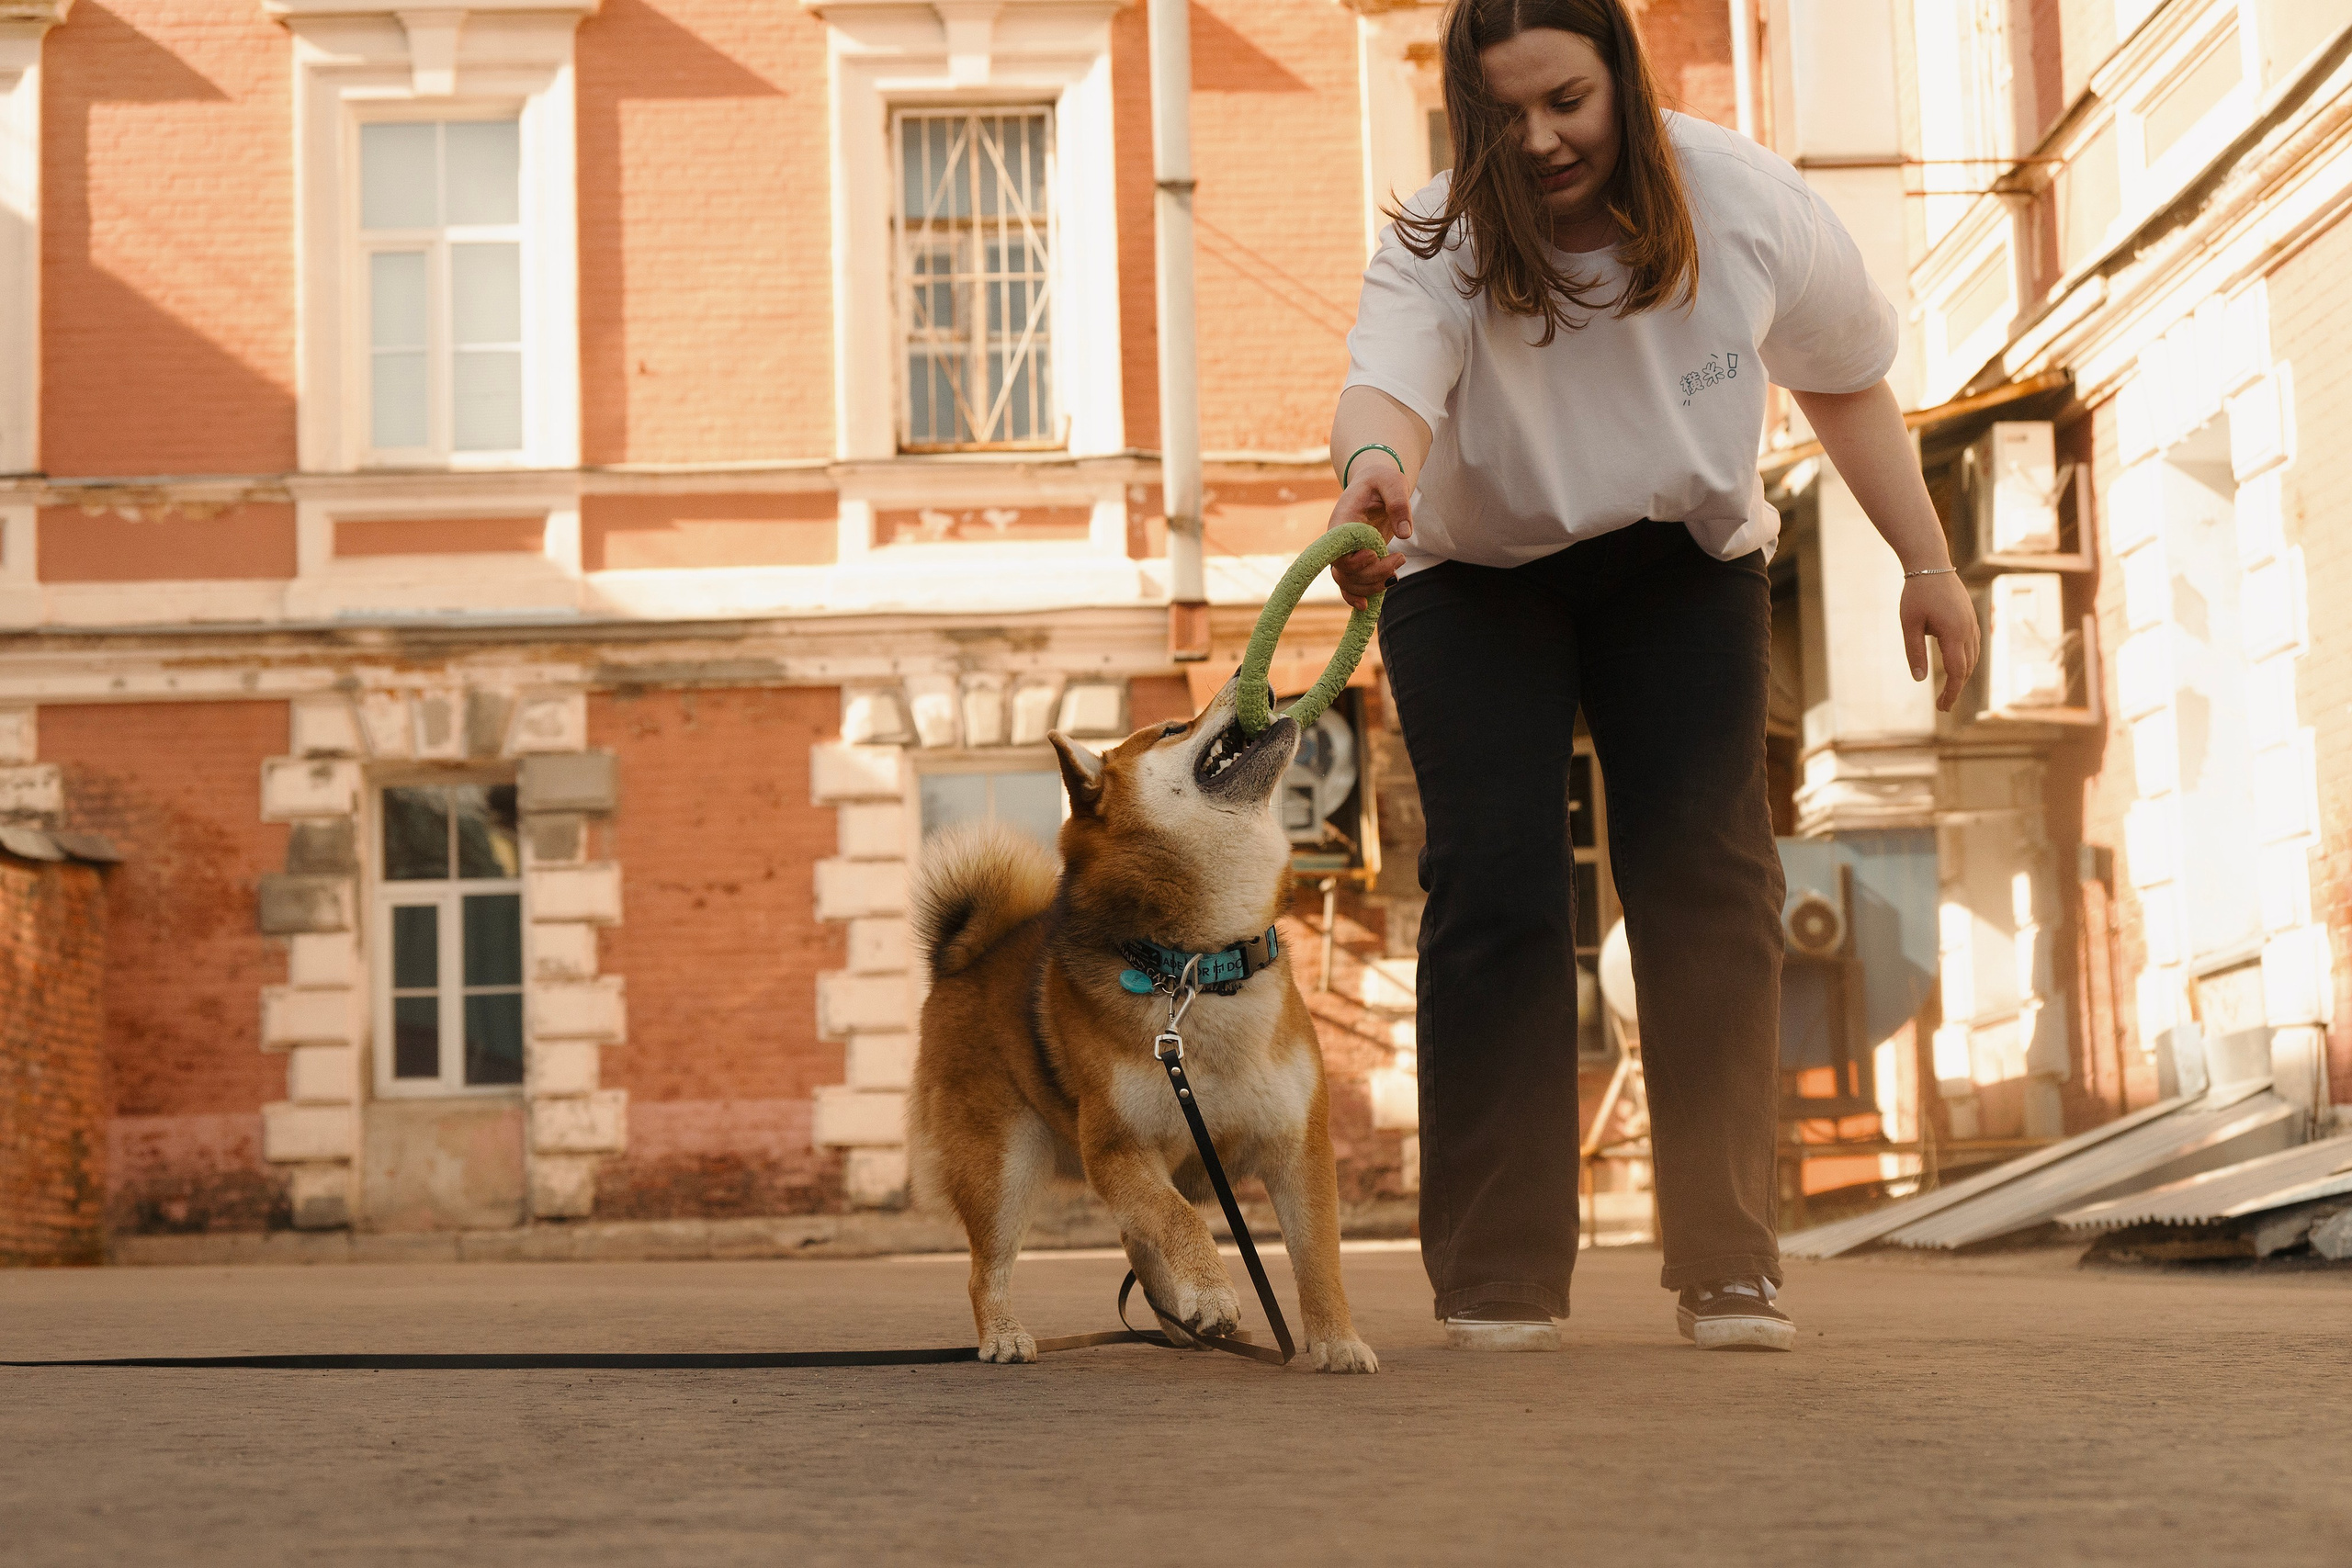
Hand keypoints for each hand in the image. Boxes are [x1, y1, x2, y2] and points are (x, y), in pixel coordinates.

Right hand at [1329, 465, 1412, 609]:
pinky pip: (1350, 584)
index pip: (1338, 551)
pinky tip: (1368, 606)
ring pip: (1348, 582)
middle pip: (1344, 572)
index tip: (1375, 553)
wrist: (1375, 483)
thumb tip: (1405, 534)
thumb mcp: (1392, 482)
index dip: (1354, 561)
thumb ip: (1398, 504)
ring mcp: (1346, 553)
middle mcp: (1338, 541)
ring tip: (1397, 572)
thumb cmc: (1382, 480)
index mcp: (1342, 522)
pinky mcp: (1356, 560)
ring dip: (1372, 586)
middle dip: (1372, 574)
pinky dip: (1356, 596)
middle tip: (1400, 559)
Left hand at [1902, 572, 1978, 711]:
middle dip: (1956, 688)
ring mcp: (1972, 623)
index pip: (1957, 672)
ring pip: (1973, 657)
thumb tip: (1919, 679)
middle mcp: (1968, 630)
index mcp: (1953, 633)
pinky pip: (1974, 645)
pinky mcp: (1971, 618)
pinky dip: (1967, 661)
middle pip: (1966, 668)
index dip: (1951, 692)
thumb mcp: (1909, 624)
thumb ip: (1915, 652)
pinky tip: (1958, 667)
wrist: (1931, 564)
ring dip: (1962, 676)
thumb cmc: (1916, 594)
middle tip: (1943, 705)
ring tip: (1949, 690)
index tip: (1942, 708)